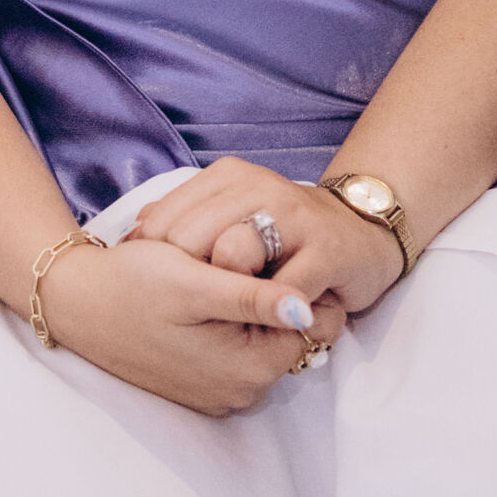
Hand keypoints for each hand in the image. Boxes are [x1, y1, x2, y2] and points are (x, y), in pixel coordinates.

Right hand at [36, 227, 343, 417]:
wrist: (76, 304)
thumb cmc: (132, 286)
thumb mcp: (194, 281)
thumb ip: (253, 297)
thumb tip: (308, 309)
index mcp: (247, 370)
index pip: (308, 326)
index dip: (299, 281)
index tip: (278, 246)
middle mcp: (239, 391)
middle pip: (283, 334)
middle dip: (272, 292)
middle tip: (243, 250)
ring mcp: (218, 391)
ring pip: (259, 338)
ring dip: (250, 303)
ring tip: (220, 264)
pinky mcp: (199, 382)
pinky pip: (233, 348)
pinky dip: (228, 318)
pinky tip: (204, 286)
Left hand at [131, 158, 403, 320]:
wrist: (362, 232)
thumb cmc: (287, 232)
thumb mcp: (233, 213)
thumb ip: (188, 217)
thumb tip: (134, 235)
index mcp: (230, 177)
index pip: (167, 216)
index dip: (151, 256)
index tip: (147, 282)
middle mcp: (259, 188)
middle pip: (193, 236)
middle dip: (184, 276)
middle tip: (187, 304)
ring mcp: (294, 217)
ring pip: (234, 254)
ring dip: (225, 290)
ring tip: (226, 309)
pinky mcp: (326, 252)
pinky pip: (283, 288)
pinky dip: (268, 309)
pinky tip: (264, 319)